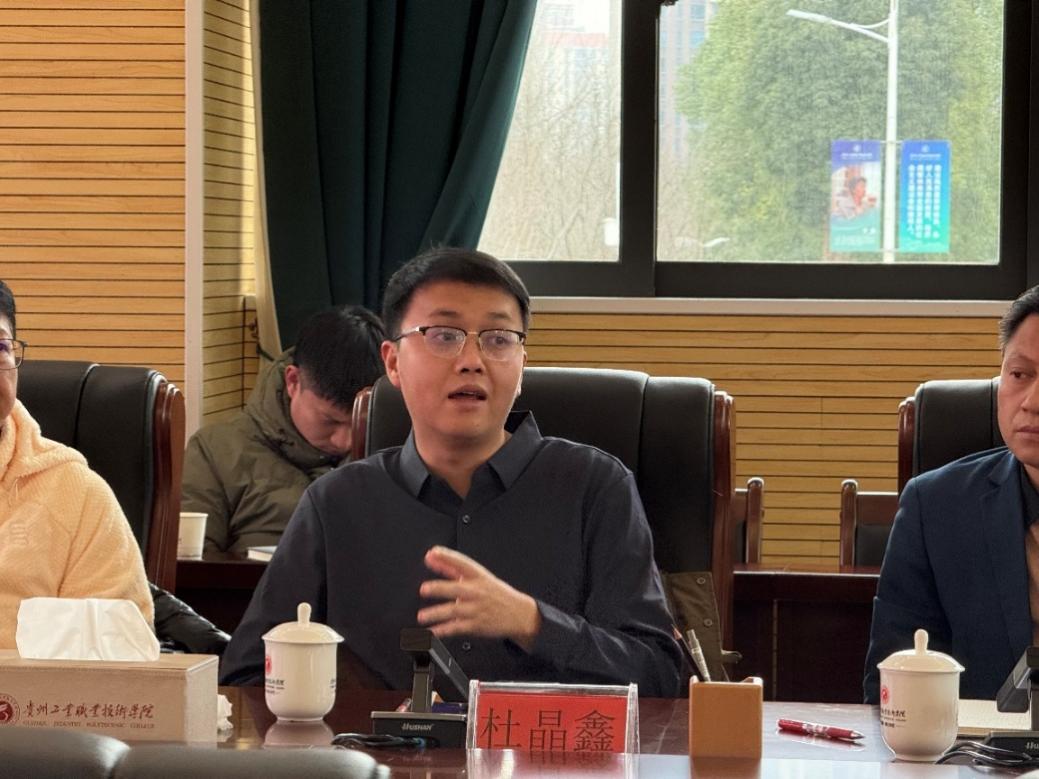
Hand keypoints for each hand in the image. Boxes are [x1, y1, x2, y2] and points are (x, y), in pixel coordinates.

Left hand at [416, 546, 541, 650]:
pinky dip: (443, 630)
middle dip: (440, 588)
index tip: (433, 553)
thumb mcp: (480, 577)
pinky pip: (457, 628)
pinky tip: (433, 631)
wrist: (519, 614)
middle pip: (456, 588)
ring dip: (436, 613)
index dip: (447, 556)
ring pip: (454, 611)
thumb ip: (454, 569)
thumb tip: (433, 558)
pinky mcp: (476, 625)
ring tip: (422, 616)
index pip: (462, 563)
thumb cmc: (497, 594)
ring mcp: (477, 609)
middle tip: (424, 589)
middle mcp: (477, 592)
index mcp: (479, 576)